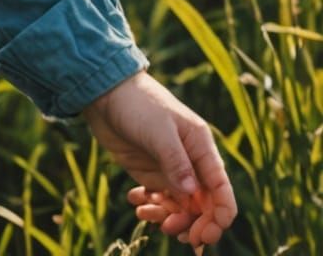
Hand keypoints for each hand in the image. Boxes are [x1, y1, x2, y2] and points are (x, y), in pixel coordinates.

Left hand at [80, 68, 236, 249]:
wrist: (104, 91)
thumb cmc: (137, 103)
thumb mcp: (158, 130)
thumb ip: (176, 161)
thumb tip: (192, 194)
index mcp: (202, 149)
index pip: (221, 191)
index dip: (220, 217)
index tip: (204, 234)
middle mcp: (191, 163)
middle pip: (204, 206)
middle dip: (194, 224)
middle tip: (175, 233)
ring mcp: (171, 170)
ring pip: (181, 207)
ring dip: (170, 218)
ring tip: (148, 216)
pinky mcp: (152, 173)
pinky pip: (160, 200)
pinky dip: (152, 207)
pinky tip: (137, 204)